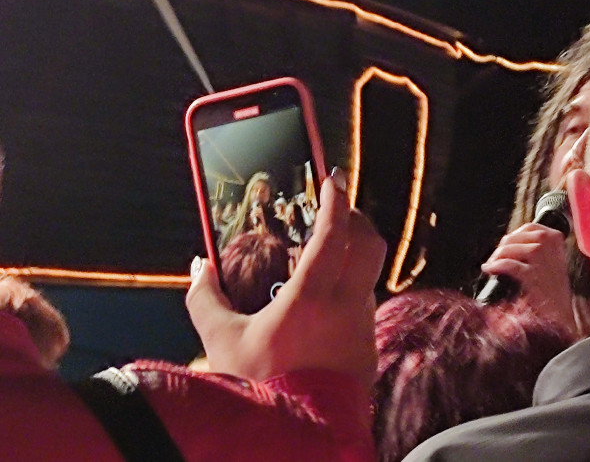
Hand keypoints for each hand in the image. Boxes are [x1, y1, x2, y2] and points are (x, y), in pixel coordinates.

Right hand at [187, 168, 386, 393]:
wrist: (297, 435)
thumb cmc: (258, 387)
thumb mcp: (221, 341)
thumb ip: (206, 298)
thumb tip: (198, 267)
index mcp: (311, 297)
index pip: (335, 233)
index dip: (337, 200)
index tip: (334, 178)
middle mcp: (347, 306)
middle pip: (369, 243)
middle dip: (355, 218)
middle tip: (335, 207)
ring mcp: (363, 326)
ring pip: (368, 274)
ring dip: (352, 255)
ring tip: (323, 252)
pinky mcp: (368, 347)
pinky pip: (365, 303)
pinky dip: (350, 286)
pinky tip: (325, 294)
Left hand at [482, 222, 573, 330]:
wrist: (561, 313)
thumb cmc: (554, 289)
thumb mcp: (551, 261)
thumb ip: (537, 248)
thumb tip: (510, 243)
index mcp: (556, 238)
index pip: (530, 227)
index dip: (514, 236)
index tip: (506, 245)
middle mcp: (550, 244)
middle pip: (516, 237)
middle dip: (502, 248)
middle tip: (494, 259)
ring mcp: (542, 258)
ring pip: (509, 249)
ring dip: (497, 257)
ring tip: (491, 265)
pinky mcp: (532, 274)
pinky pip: (507, 264)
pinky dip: (496, 266)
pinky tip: (490, 270)